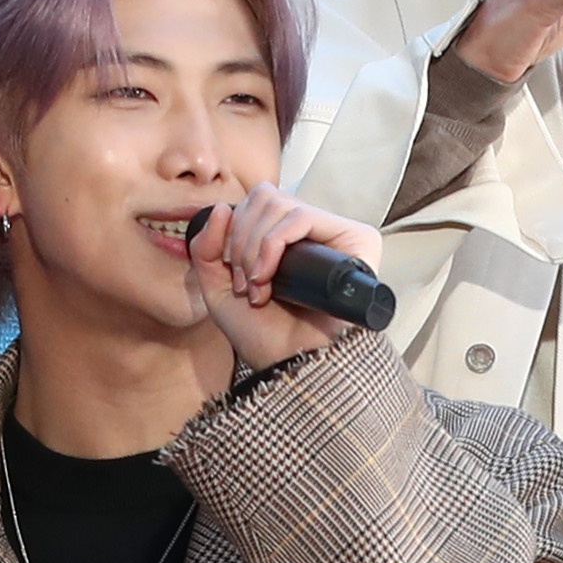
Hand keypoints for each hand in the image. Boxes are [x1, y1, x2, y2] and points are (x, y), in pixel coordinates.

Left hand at [187, 186, 382, 374]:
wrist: (292, 365)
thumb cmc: (263, 336)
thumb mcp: (218, 288)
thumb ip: (207, 248)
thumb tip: (224, 207)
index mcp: (286, 238)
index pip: (256, 202)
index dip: (234, 231)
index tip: (234, 275)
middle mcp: (312, 233)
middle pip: (265, 197)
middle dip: (242, 240)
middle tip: (246, 283)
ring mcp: (335, 234)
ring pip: (281, 205)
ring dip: (256, 246)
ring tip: (260, 286)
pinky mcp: (355, 239)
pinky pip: (301, 217)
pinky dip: (273, 242)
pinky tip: (270, 276)